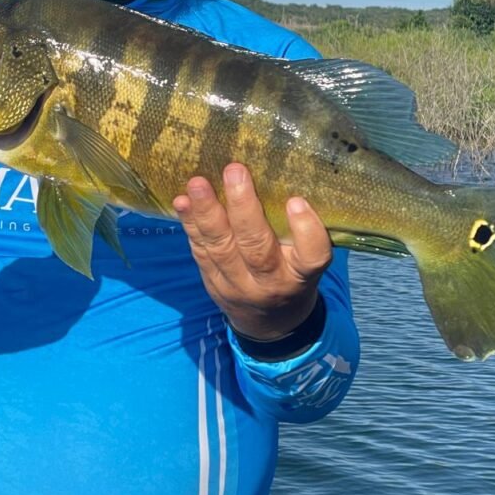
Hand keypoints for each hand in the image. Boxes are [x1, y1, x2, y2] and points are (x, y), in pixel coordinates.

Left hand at [172, 163, 331, 340]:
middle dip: (244, 208)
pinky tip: (182, 202)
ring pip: (222, 249)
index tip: (296, 201)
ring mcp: (238, 286)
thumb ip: (297, 231)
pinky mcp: (213, 284)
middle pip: (257, 249)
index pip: (312, 257)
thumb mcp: (305, 259)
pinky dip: (190, 225)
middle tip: (235, 172)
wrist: (270, 322)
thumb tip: (276, 175)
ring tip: (198, 184)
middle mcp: (271, 283)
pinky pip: (200, 252)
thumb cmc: (292, 273)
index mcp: (303, 274)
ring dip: (207, 213)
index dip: (306, 231)